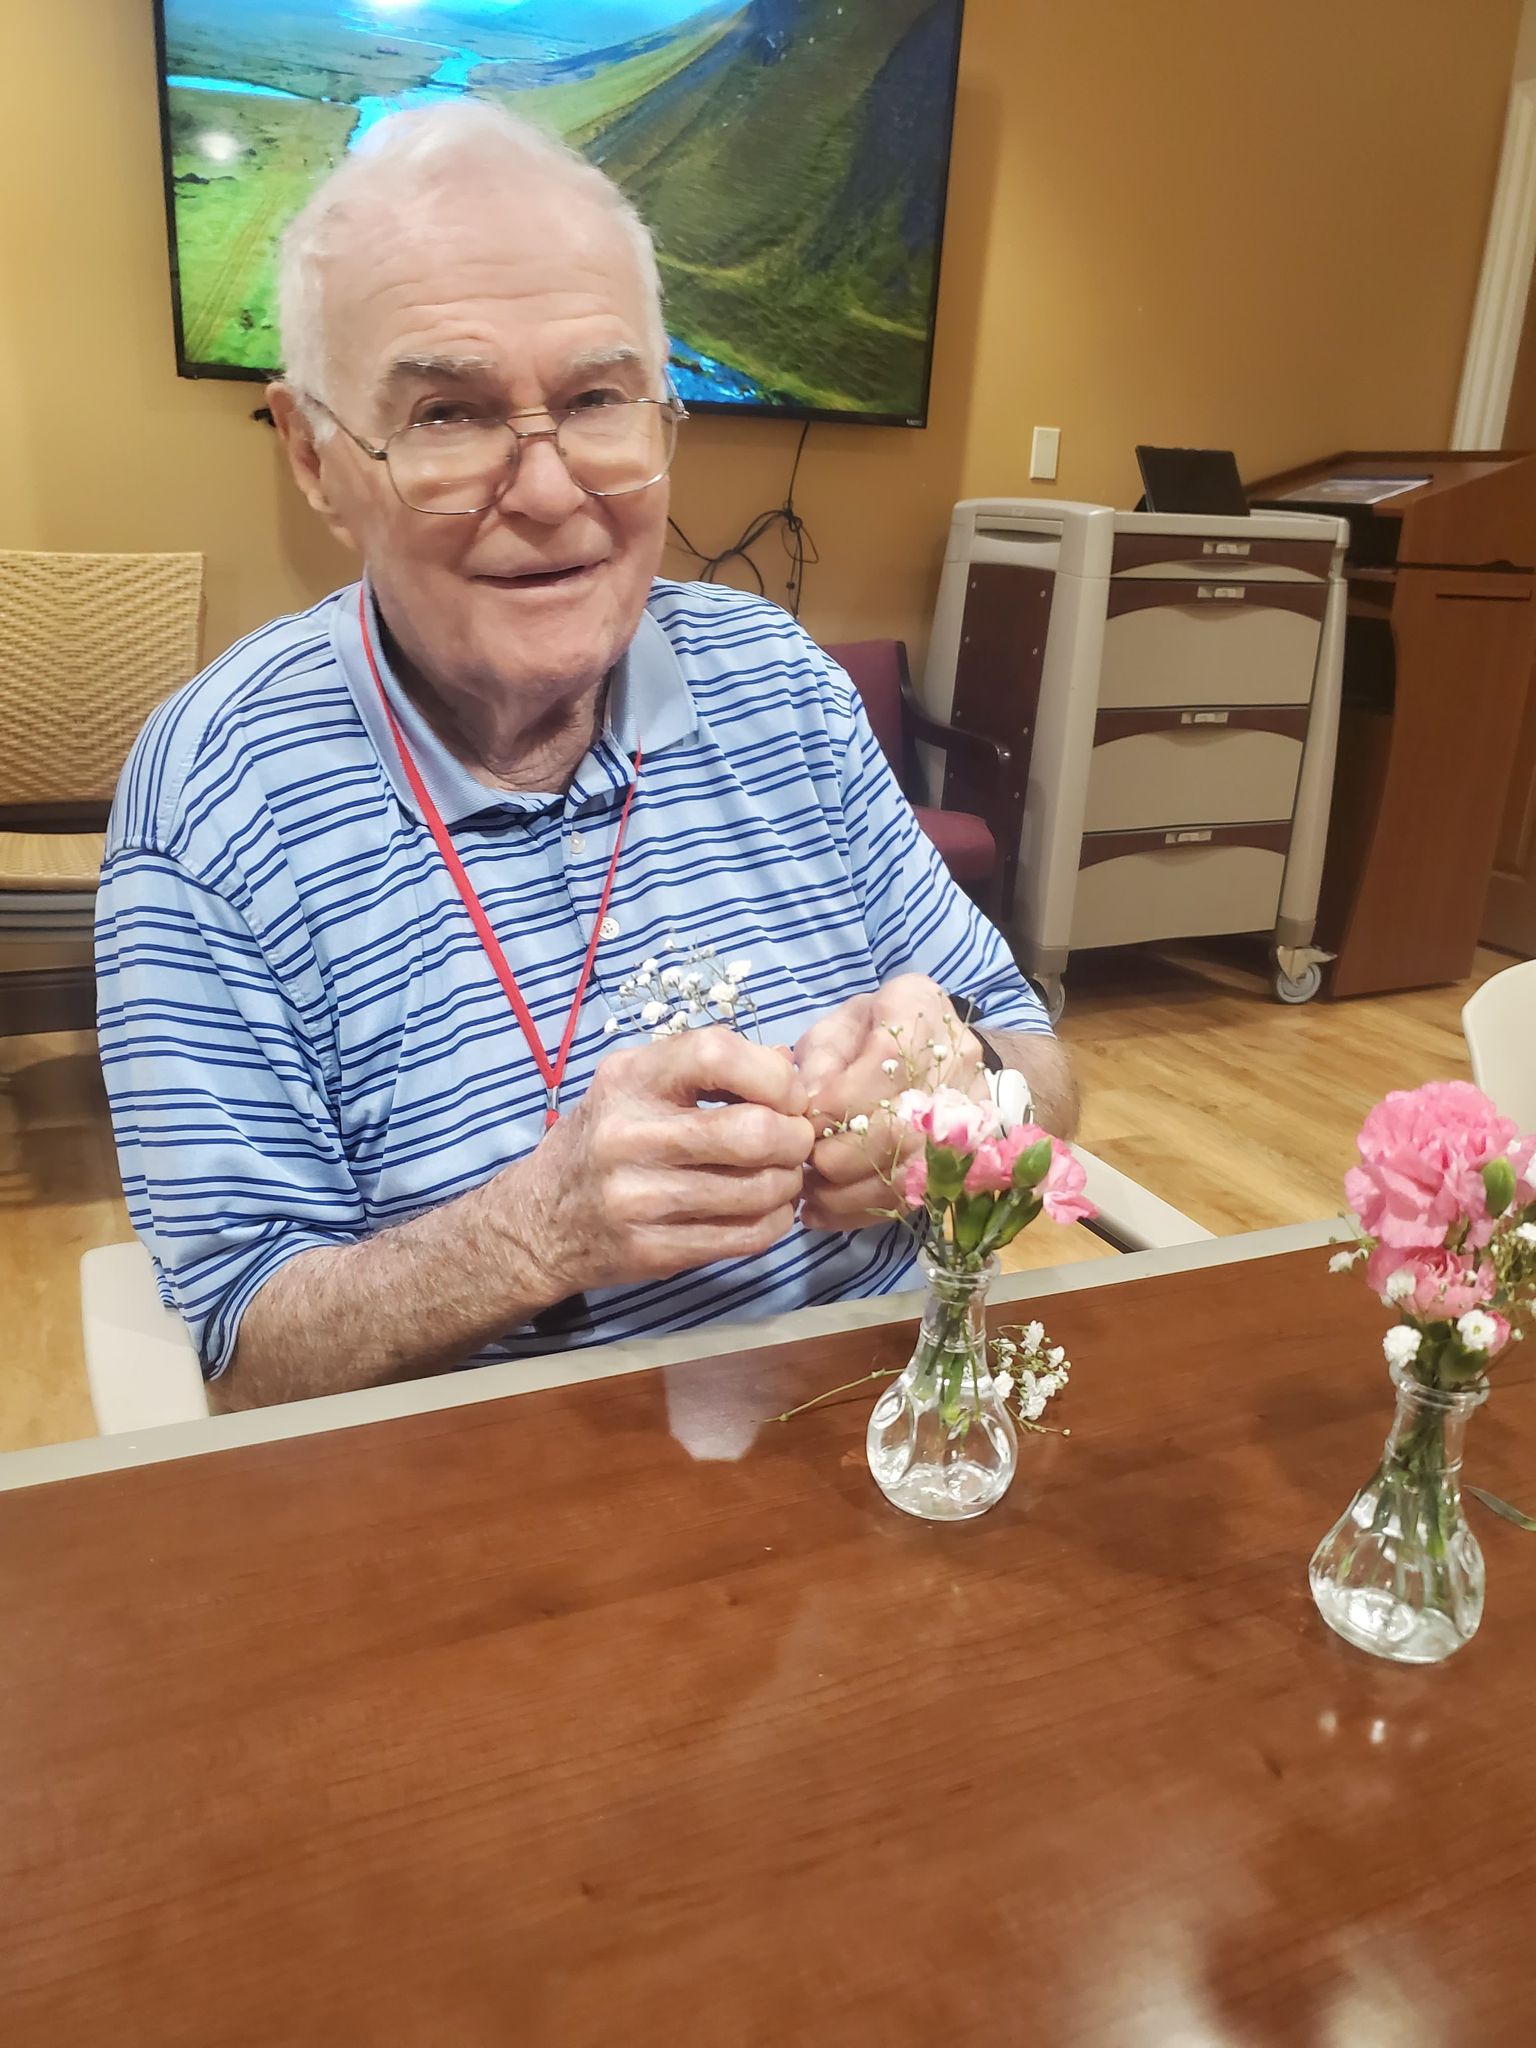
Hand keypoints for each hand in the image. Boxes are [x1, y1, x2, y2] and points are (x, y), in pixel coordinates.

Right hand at [511, 1028, 814, 1295]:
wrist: (540, 1223)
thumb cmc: (602, 1140)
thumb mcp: (636, 1085)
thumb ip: (707, 1067)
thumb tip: (790, 1062)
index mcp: (628, 1080)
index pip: (716, 1054)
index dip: (773, 1074)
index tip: (787, 1094)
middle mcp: (628, 1136)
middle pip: (752, 1132)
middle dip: (794, 1137)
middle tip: (795, 1141)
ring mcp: (639, 1199)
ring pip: (759, 1190)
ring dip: (789, 1183)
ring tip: (782, 1176)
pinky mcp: (653, 1251)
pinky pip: (746, 1237)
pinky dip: (775, 1221)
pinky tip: (767, 1209)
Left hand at [794, 974, 984, 1232]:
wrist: (935, 1048)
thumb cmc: (871, 1032)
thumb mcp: (835, 1028)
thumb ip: (820, 1063)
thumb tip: (807, 1110)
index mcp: (918, 1008)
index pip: (889, 1062)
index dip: (841, 1102)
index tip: (803, 1125)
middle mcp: (957, 1059)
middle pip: (904, 1125)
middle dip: (842, 1155)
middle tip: (803, 1165)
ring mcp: (970, 1113)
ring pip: (912, 1171)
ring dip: (849, 1193)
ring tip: (809, 1195)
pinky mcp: (968, 1158)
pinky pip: (916, 1198)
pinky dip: (864, 1212)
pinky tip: (826, 1211)